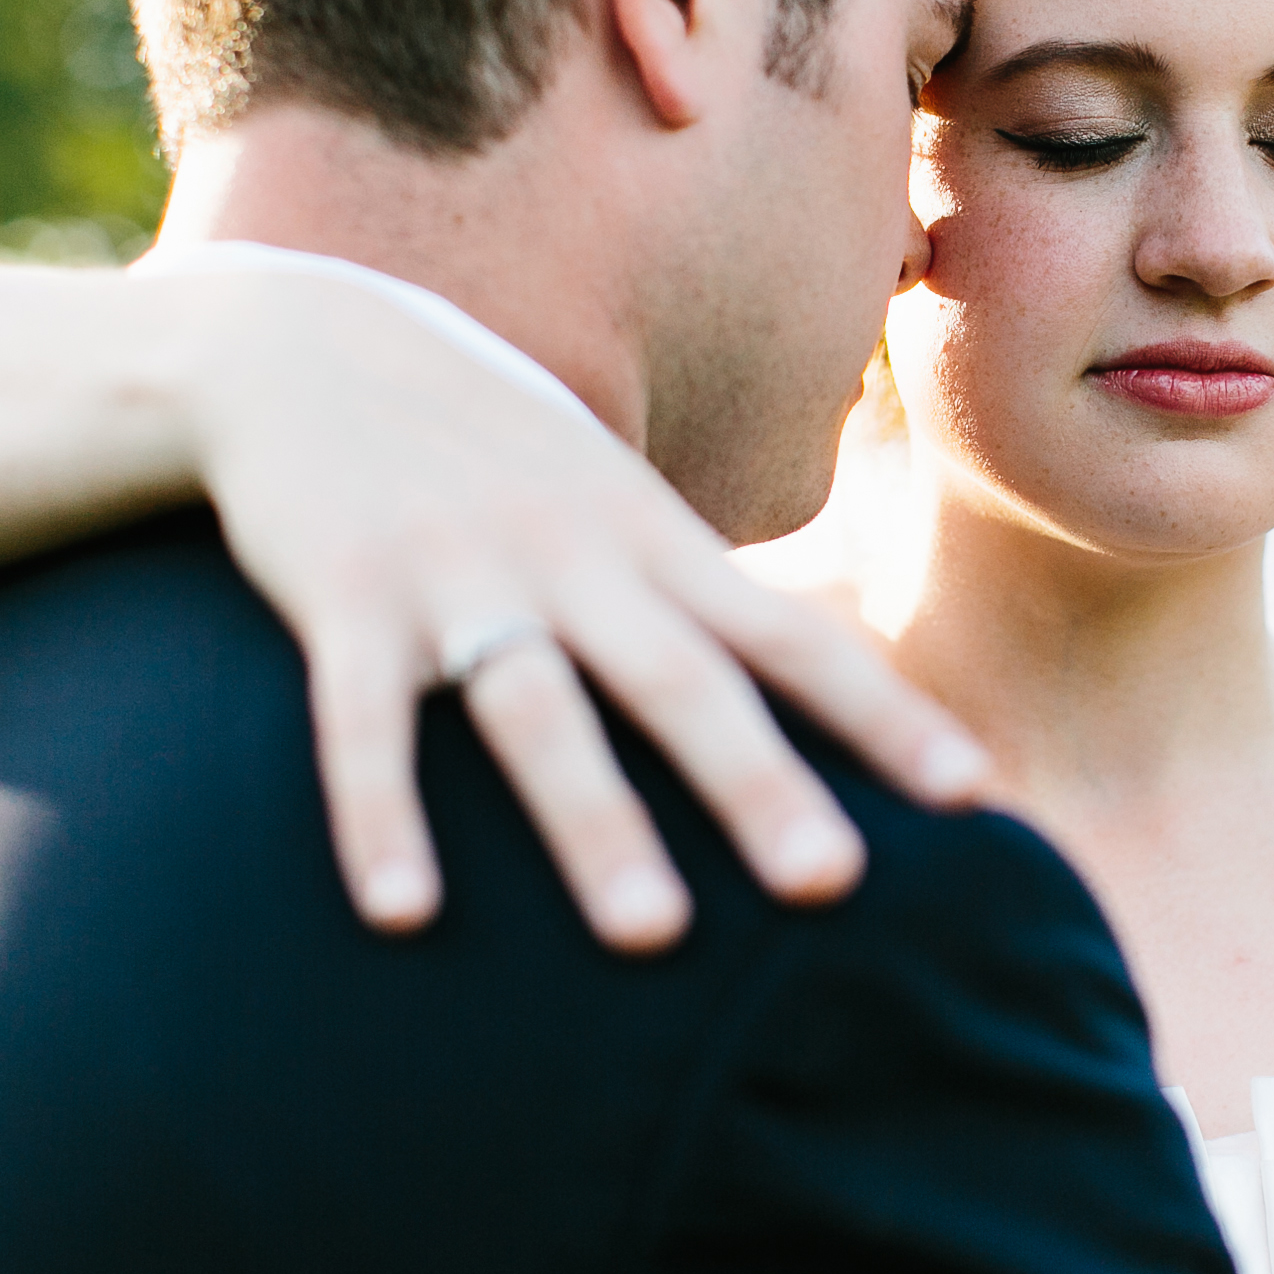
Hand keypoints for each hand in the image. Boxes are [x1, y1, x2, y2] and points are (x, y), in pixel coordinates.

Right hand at [179, 271, 989, 947]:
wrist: (300, 338)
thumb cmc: (483, 445)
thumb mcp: (603, 499)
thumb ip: (689, 592)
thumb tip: (800, 683)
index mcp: (649, 542)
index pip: (790, 637)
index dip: (883, 715)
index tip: (973, 797)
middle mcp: (571, 557)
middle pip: (680, 682)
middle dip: (759, 782)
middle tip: (834, 883)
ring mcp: (456, 575)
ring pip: (537, 711)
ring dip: (595, 822)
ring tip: (653, 934)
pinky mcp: (343, 595)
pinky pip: (363, 720)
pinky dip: (381, 814)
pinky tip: (405, 915)